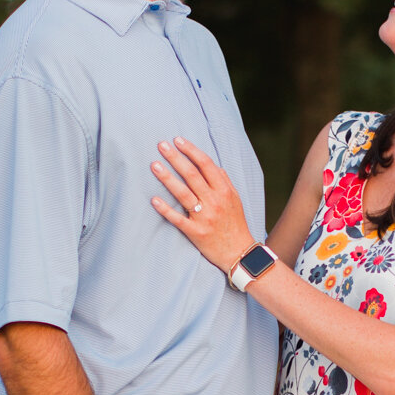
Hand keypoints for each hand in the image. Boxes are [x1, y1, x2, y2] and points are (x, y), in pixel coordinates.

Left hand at [150, 137, 254, 273]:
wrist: (239, 254)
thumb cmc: (236, 224)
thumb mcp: (235, 200)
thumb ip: (225, 181)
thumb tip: (214, 166)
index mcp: (224, 191)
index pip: (206, 164)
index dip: (191, 150)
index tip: (178, 140)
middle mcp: (214, 201)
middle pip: (192, 175)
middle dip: (175, 158)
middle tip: (161, 145)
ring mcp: (204, 217)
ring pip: (183, 193)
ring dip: (167, 178)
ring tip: (154, 165)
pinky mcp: (195, 233)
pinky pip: (178, 219)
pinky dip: (165, 209)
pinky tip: (154, 200)